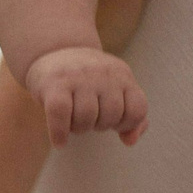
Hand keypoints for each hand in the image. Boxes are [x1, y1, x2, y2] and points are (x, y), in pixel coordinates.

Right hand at [26, 46, 147, 145]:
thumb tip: (130, 141)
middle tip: (89, 118)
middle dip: (100, 126)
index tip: (114, 122)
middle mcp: (103, 73)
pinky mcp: (55, 83)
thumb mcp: (116, 92)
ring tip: (74, 121)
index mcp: (122, 75)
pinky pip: (60, 115)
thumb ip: (132, 118)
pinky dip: (60, 134)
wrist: (56, 50)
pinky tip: (60, 141)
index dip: (127, 124)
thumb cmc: (90, 81)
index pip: (138, 109)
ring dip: (79, 129)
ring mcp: (78, 76)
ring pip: (86, 119)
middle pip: (111, 117)